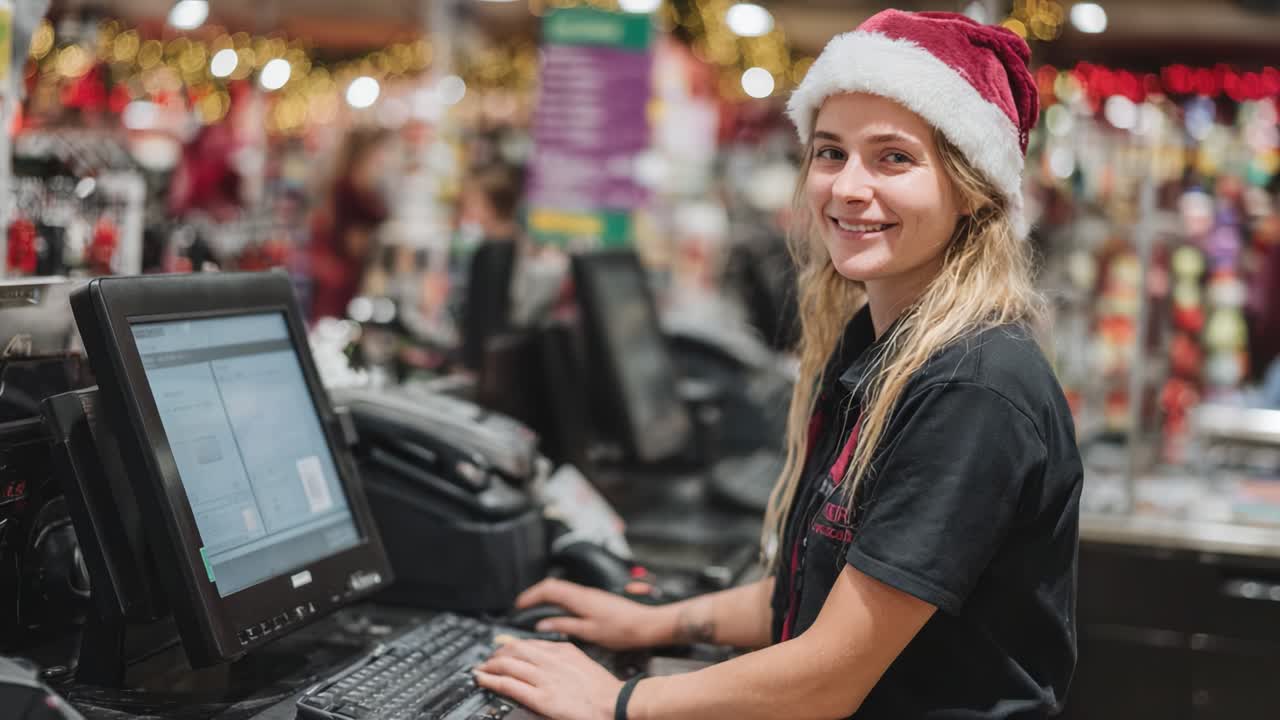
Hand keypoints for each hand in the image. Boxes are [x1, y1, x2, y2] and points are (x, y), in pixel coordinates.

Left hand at [474, 639, 620, 719]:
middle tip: (489, 659)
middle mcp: (551, 660)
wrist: (616, 704)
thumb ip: (565, 658)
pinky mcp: (541, 698)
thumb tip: (550, 657)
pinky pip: (509, 684)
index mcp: (563, 650)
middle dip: (498, 653)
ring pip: (508, 664)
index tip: (504, 649)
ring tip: (482, 668)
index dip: (512, 646)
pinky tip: (482, 678)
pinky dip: (491, 679)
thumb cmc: (604, 690)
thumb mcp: (583, 663)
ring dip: (490, 665)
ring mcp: (545, 678)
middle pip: (515, 649)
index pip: (530, 643)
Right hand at [515, 578, 665, 649]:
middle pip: (553, 585)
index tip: (520, 605)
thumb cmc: (623, 629)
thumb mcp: (589, 632)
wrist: (647, 624)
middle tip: (524, 606)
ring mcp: (591, 594)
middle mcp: (584, 592)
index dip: (531, 595)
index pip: (548, 589)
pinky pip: (571, 595)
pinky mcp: (596, 599)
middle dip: (536, 594)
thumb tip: (544, 624)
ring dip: (547, 597)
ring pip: (563, 589)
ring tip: (537, 610)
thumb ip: (565, 625)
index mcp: (580, 598)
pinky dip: (559, 601)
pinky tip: (559, 612)